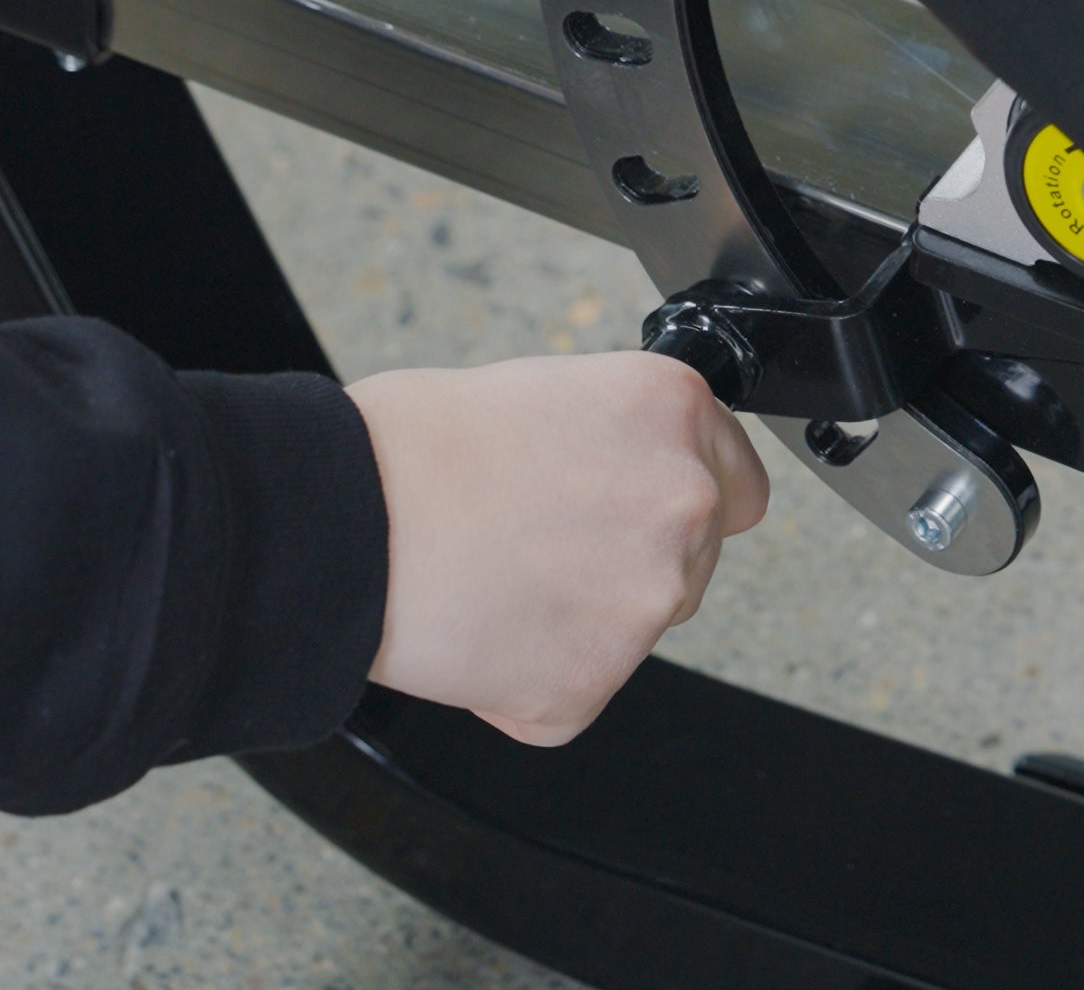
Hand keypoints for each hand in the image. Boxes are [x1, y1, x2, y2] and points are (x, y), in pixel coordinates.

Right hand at [346, 350, 768, 744]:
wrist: (345, 521)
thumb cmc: (418, 447)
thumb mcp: (552, 390)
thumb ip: (621, 437)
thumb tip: (628, 472)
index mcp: (676, 410)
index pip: (738, 483)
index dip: (681, 498)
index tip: (636, 511)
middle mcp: (685, 500)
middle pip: (691, 560)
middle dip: (626, 561)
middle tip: (537, 544)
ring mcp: (649, 597)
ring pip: (632, 625)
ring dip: (579, 619)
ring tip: (494, 580)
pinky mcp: (594, 682)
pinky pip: (573, 693)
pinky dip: (528, 680)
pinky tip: (478, 630)